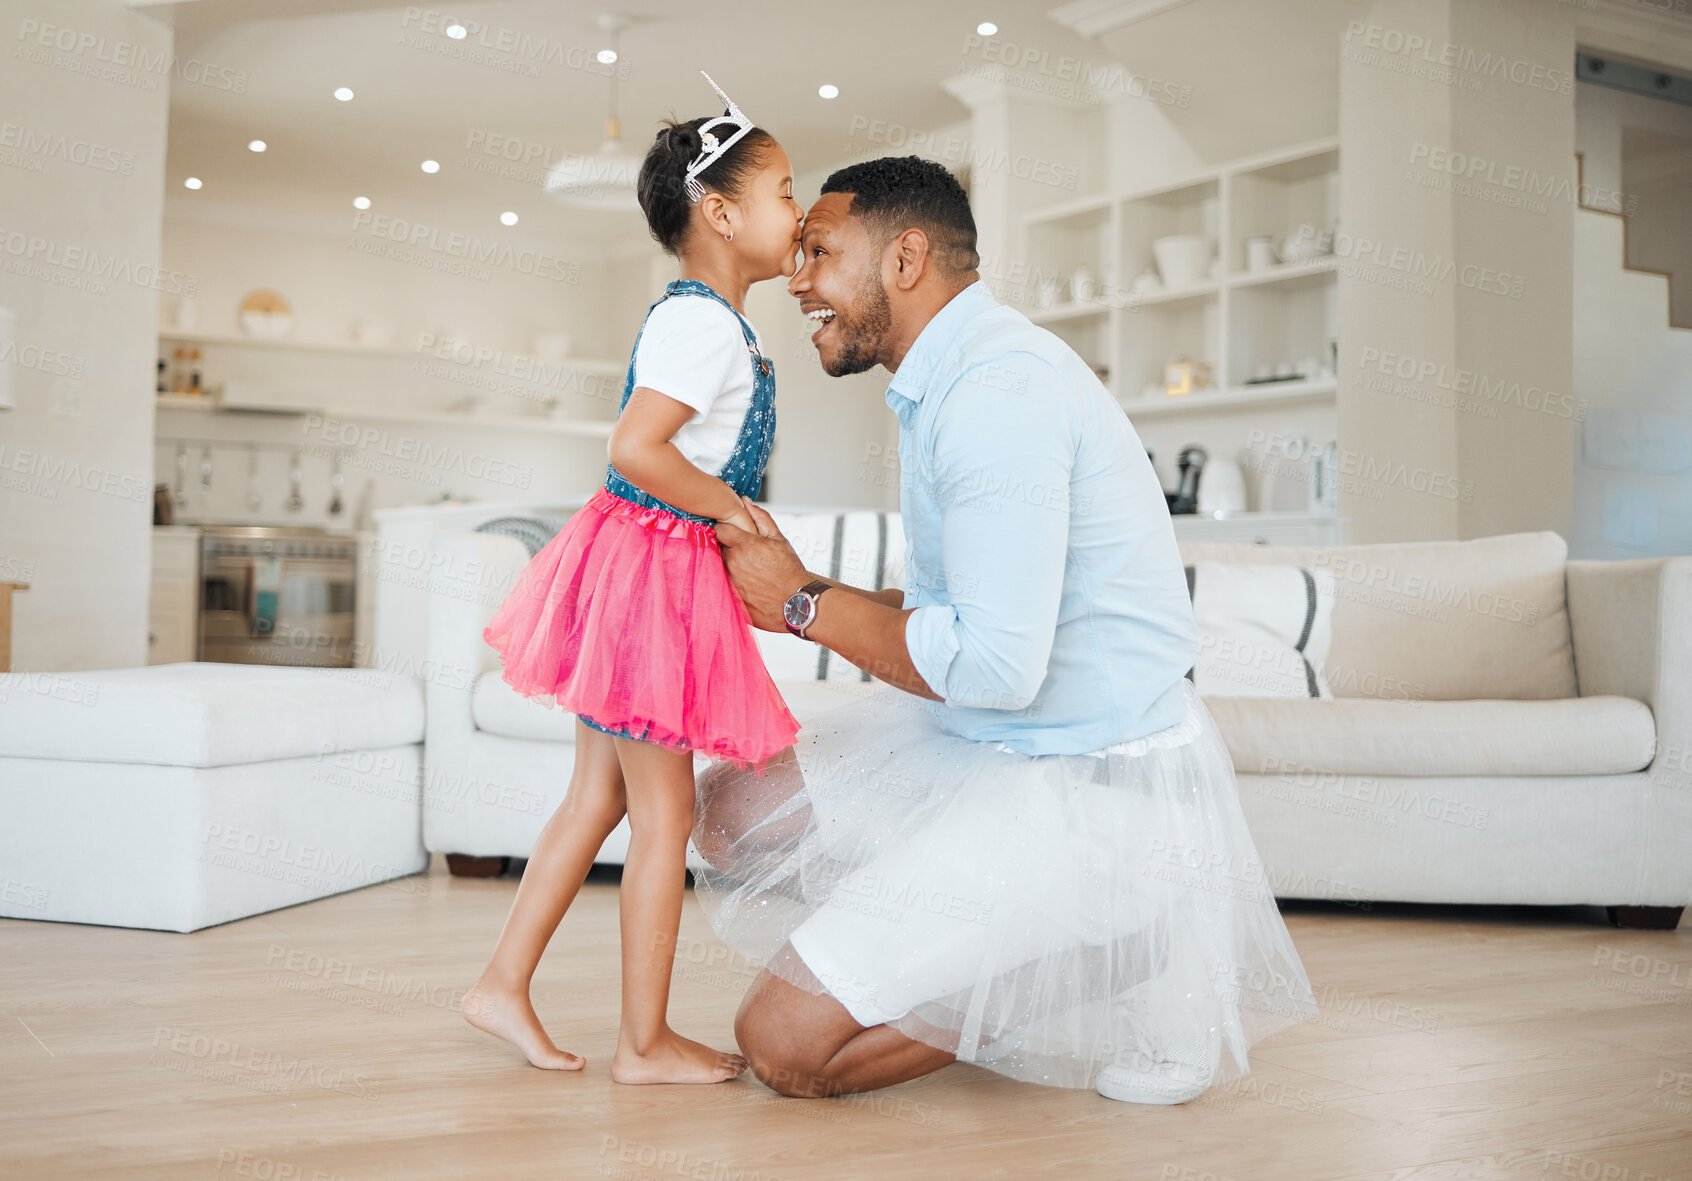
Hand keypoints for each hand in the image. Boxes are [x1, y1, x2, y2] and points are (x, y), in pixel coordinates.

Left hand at [715, 497, 808, 631]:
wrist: (797, 602)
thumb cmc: (790, 571)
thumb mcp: (779, 539)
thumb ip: (760, 518)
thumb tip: (746, 502)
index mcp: (744, 545)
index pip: (720, 529)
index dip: (728, 530)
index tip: (735, 534)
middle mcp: (733, 563)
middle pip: (719, 548)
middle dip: (729, 548)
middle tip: (748, 554)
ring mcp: (730, 581)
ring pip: (721, 566)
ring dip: (731, 565)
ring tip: (750, 570)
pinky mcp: (730, 597)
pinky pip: (725, 583)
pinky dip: (733, 581)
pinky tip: (749, 584)